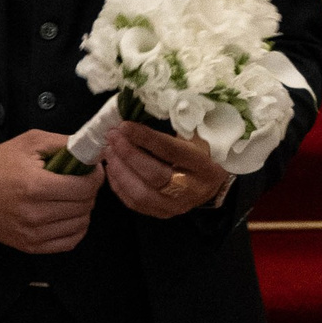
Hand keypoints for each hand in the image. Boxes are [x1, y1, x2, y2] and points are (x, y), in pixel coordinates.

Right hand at [0, 132, 101, 254]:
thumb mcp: (30, 142)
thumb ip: (63, 143)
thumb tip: (90, 151)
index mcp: (35, 185)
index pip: (84, 188)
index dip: (95, 177)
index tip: (92, 170)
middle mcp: (35, 213)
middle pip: (84, 206)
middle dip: (89, 191)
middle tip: (81, 181)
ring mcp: (33, 233)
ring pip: (80, 225)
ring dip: (83, 209)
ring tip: (73, 197)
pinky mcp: (30, 246)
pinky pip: (69, 242)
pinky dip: (75, 229)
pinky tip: (68, 215)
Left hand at [104, 120, 228, 220]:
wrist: (212, 183)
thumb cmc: (203, 151)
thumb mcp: (197, 135)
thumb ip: (177, 124)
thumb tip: (144, 108)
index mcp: (205, 166)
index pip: (171, 152)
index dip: (146, 138)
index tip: (124, 125)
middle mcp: (192, 190)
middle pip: (154, 176)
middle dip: (128, 155)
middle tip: (112, 136)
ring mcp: (176, 206)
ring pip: (141, 194)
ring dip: (120, 171)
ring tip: (109, 150)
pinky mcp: (162, 214)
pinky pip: (135, 204)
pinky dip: (119, 185)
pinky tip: (112, 167)